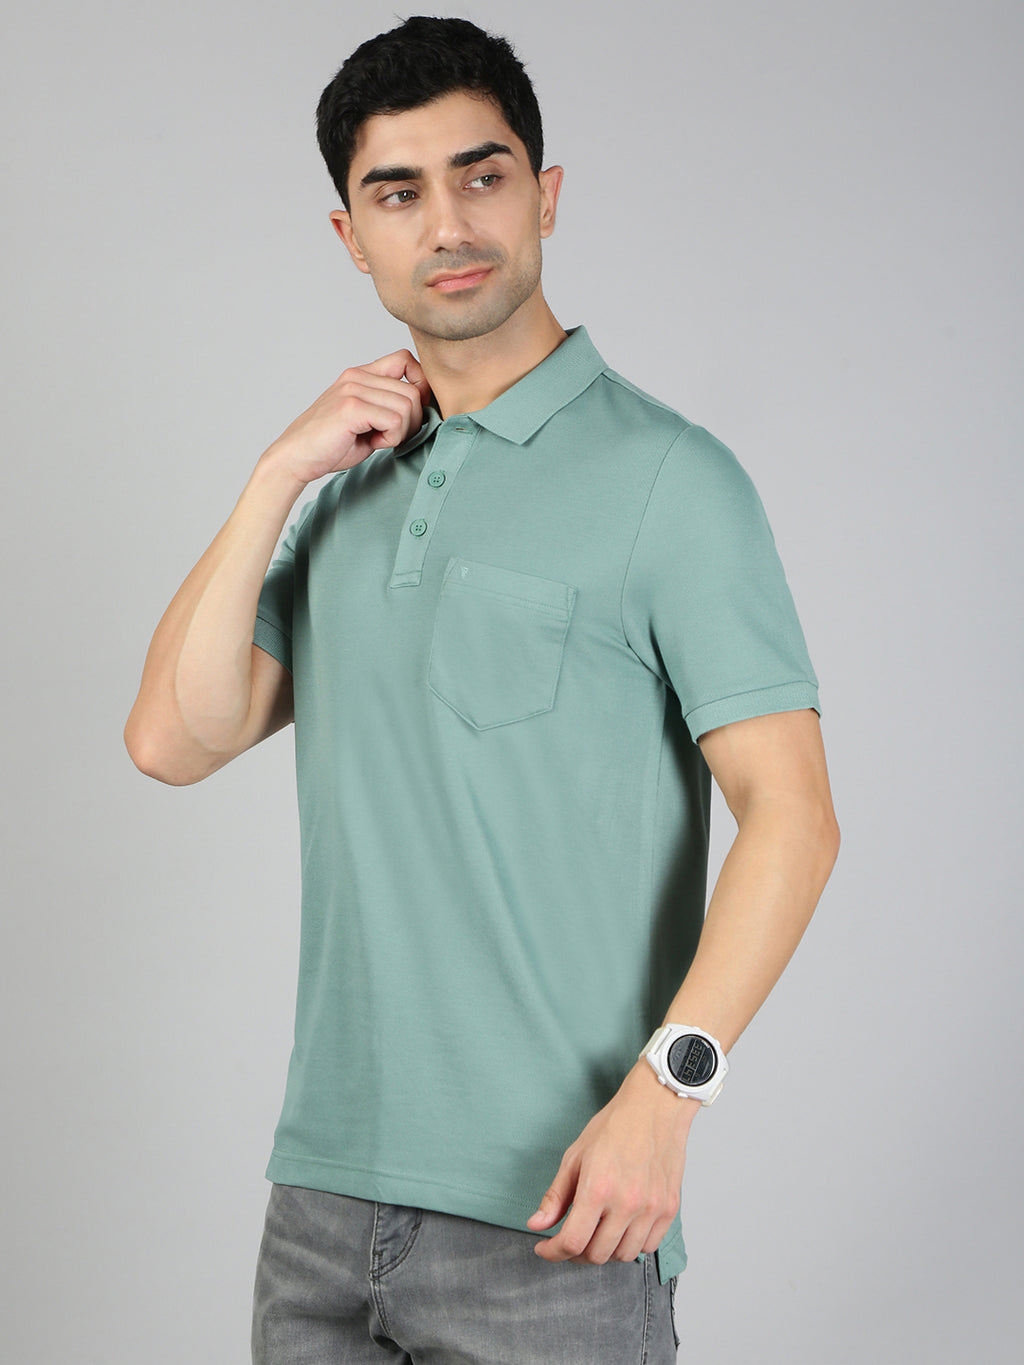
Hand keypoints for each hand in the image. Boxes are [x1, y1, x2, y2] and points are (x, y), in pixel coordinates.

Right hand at [263, 349, 432, 487]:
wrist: (296, 457)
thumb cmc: (331, 444)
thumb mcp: (367, 420)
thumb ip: (390, 407)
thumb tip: (427, 407)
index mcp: (360, 375)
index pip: (406, 359)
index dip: (419, 386)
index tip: (410, 414)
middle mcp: (357, 376)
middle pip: (414, 389)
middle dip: (413, 420)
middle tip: (391, 437)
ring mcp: (353, 389)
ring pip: (408, 405)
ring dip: (401, 431)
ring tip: (379, 440)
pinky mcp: (351, 407)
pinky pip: (395, 420)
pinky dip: (391, 438)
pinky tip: (373, 444)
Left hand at [526, 1062, 698, 1265]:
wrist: (655, 1107)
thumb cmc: (614, 1126)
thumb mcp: (575, 1156)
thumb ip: (556, 1196)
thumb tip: (536, 1224)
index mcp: (598, 1189)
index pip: (572, 1242)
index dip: (553, 1252)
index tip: (545, 1248)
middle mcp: (627, 1203)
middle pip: (597, 1255)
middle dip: (576, 1253)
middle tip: (570, 1237)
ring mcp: (651, 1208)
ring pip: (623, 1255)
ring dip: (605, 1250)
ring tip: (596, 1232)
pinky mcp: (669, 1209)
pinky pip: (649, 1246)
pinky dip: (632, 1244)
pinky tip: (622, 1227)